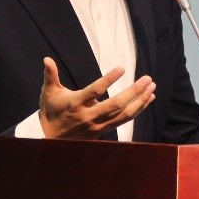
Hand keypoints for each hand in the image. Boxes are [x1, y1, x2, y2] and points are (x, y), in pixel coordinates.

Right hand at [37, 57, 155, 139]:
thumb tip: (46, 59)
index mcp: (76, 103)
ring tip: (151, 88)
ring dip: (140, 101)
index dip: (109, 80)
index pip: (95, 91)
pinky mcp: (103, 131)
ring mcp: (98, 125)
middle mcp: (89, 115)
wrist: (49, 139)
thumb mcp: (48, 92)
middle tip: (147, 79)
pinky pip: (124, 120)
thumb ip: (50, 75)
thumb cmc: (50, 111)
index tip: (122, 69)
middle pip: (116, 104)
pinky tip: (147, 100)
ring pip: (124, 114)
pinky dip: (137, 110)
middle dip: (134, 91)